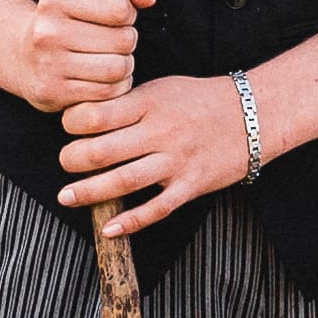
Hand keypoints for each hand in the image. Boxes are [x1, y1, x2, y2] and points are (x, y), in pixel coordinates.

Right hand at [14, 0, 153, 113]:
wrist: (24, 55)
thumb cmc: (68, 15)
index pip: (120, 8)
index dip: (127, 12)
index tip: (116, 14)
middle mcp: (47, 32)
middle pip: (123, 40)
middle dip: (127, 40)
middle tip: (114, 39)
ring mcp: (48, 65)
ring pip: (118, 69)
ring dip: (124, 65)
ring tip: (110, 57)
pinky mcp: (53, 93)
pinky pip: (107, 93)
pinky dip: (114, 86)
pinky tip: (102, 76)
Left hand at [59, 72, 259, 239]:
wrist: (253, 115)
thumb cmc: (201, 100)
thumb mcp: (162, 88)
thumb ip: (127, 102)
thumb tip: (84, 117)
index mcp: (149, 103)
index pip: (96, 115)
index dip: (72, 124)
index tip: (67, 128)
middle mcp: (160, 132)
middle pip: (102, 150)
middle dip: (72, 160)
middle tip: (64, 163)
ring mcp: (176, 161)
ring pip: (124, 181)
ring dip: (90, 193)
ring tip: (67, 197)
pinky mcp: (191, 185)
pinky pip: (157, 208)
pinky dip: (132, 221)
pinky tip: (109, 229)